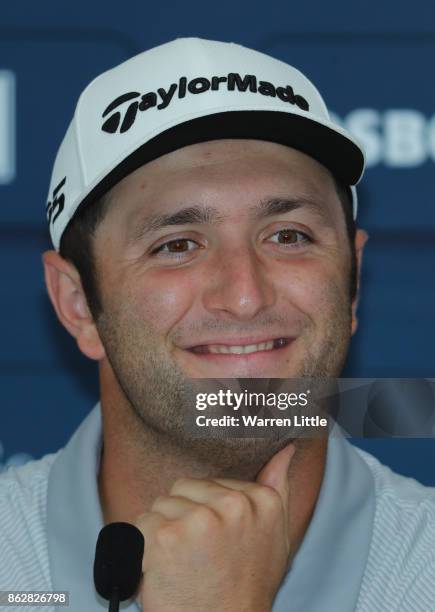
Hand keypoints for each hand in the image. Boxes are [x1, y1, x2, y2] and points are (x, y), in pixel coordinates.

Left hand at [134, 443, 294, 611]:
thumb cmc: (246, 585)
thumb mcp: (275, 536)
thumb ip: (278, 486)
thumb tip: (286, 448)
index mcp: (262, 500)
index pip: (211, 483)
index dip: (206, 512)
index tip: (216, 542)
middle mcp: (234, 505)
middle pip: (183, 488)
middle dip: (183, 517)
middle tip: (198, 554)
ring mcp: (200, 519)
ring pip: (161, 505)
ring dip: (164, 532)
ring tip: (182, 563)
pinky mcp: (168, 536)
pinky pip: (142, 524)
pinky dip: (144, 548)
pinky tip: (164, 569)